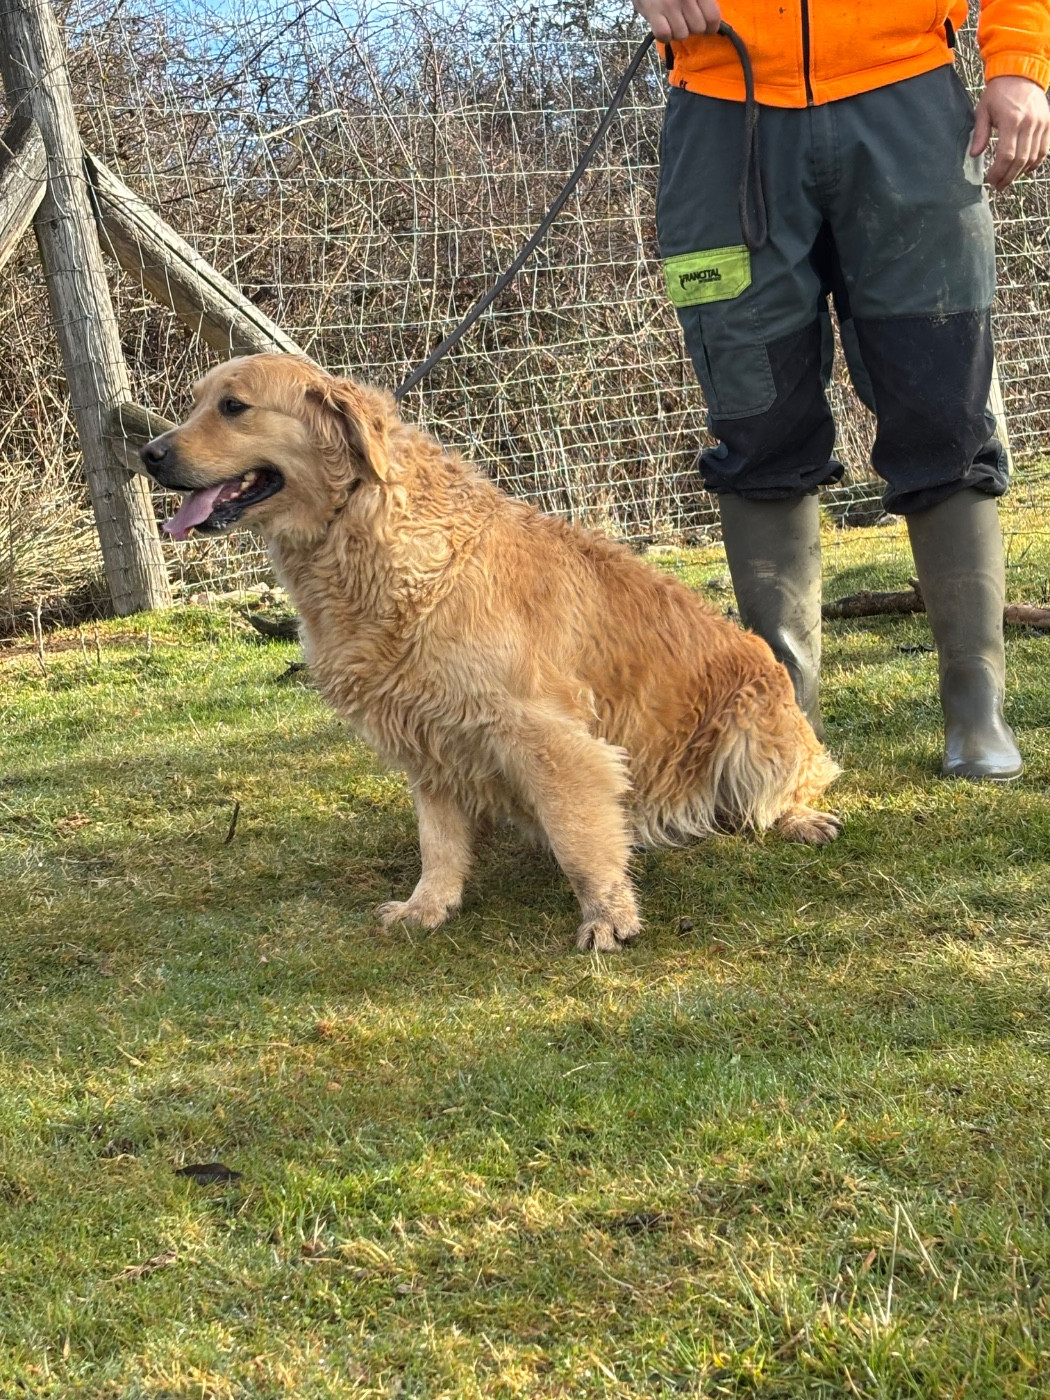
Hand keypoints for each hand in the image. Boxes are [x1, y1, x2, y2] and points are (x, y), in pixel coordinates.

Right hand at [632, 0, 720, 42]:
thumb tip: (713, 17)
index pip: (713, 17)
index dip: (711, 27)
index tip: (706, 27)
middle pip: (698, 28)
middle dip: (693, 29)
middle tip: (686, 21)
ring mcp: (669, 4)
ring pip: (682, 34)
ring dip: (678, 32)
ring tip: (673, 22)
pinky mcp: (653, 11)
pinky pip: (664, 35)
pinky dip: (664, 36)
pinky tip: (663, 27)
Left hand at [972, 75, 1049, 190]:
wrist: (1021, 73)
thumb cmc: (998, 92)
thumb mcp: (983, 110)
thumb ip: (980, 133)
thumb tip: (974, 154)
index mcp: (1012, 120)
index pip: (1006, 155)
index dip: (998, 171)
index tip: (990, 180)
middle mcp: (1029, 123)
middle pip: (1020, 159)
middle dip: (1008, 176)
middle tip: (998, 186)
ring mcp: (1041, 124)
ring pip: (1033, 157)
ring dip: (1020, 172)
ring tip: (1008, 179)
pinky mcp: (1047, 124)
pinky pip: (1044, 149)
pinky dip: (1035, 162)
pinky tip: (1024, 169)